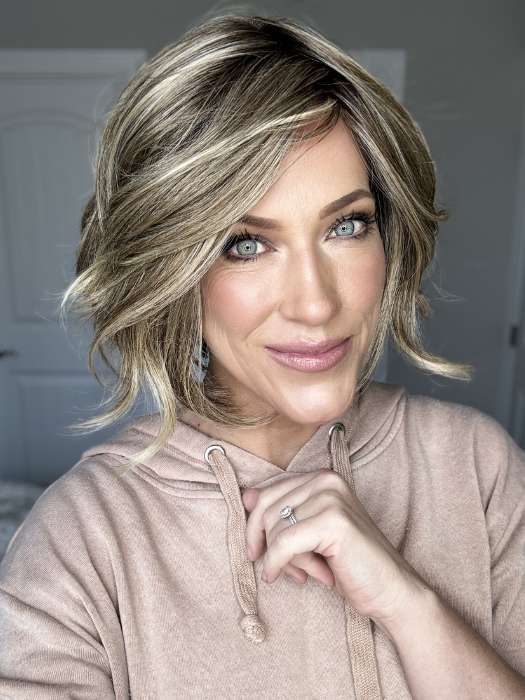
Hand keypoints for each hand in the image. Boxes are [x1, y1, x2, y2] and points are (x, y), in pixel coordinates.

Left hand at [241, 468, 427, 627]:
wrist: (391, 590)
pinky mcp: (333, 521)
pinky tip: (297, 579)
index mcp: (321, 477)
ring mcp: (331, 497)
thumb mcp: (309, 533)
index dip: (255, 525)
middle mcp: (326, 479)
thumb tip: (245, 497)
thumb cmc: (349, 564)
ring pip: (275, 529)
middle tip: (283, 569)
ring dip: (284, 559)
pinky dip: (280, 564)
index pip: (267, 492)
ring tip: (308, 573)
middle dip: (268, 545)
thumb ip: (281, 513)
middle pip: (265, 509)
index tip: (257, 550)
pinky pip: (284, 544)